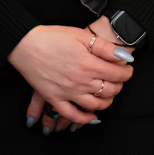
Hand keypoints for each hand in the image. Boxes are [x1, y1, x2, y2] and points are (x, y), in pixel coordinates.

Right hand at [10, 24, 134, 131]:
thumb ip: (105, 47)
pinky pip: (71, 115)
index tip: (128, 70)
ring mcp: (67, 92)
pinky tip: (91, 116)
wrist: (25, 44)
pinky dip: (84, 119)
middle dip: (119, 86)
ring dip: (106, 102)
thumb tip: (125, 56)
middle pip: (109, 91)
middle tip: (119, 80)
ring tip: (108, 95)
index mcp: (88, 64)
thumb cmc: (52, 37)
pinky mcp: (54, 98)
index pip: (117, 74)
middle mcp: (80, 81)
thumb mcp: (81, 35)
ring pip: (94, 105)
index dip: (127, 73)